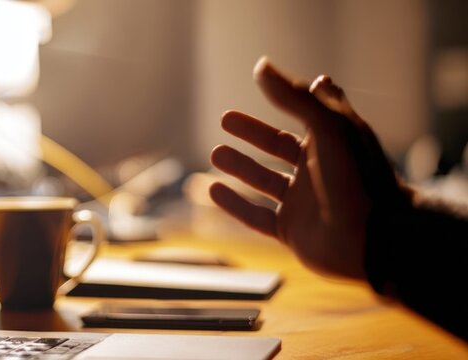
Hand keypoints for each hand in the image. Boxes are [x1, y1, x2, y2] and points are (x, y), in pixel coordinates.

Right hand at [209, 57, 411, 279]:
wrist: (374, 237)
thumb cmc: (357, 176)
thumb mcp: (327, 125)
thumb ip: (294, 97)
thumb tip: (261, 67)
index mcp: (332, 143)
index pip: (302, 115)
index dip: (280, 100)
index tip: (260, 83)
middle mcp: (318, 171)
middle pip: (278, 147)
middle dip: (252, 133)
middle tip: (225, 120)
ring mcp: (304, 203)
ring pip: (265, 181)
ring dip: (240, 166)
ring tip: (215, 154)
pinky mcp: (292, 231)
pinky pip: (258, 217)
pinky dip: (235, 204)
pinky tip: (213, 190)